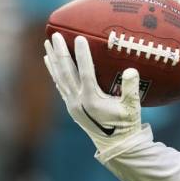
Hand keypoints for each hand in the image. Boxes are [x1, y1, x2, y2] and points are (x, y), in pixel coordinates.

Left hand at [43, 33, 141, 151]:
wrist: (115, 146)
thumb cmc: (126, 124)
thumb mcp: (132, 107)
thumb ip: (131, 88)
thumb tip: (131, 70)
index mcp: (92, 100)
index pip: (85, 72)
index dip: (82, 54)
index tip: (79, 37)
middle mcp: (78, 101)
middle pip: (66, 72)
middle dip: (60, 52)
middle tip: (55, 34)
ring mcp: (72, 104)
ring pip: (59, 77)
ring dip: (53, 60)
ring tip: (47, 43)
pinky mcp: (71, 106)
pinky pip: (59, 85)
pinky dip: (53, 72)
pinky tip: (49, 62)